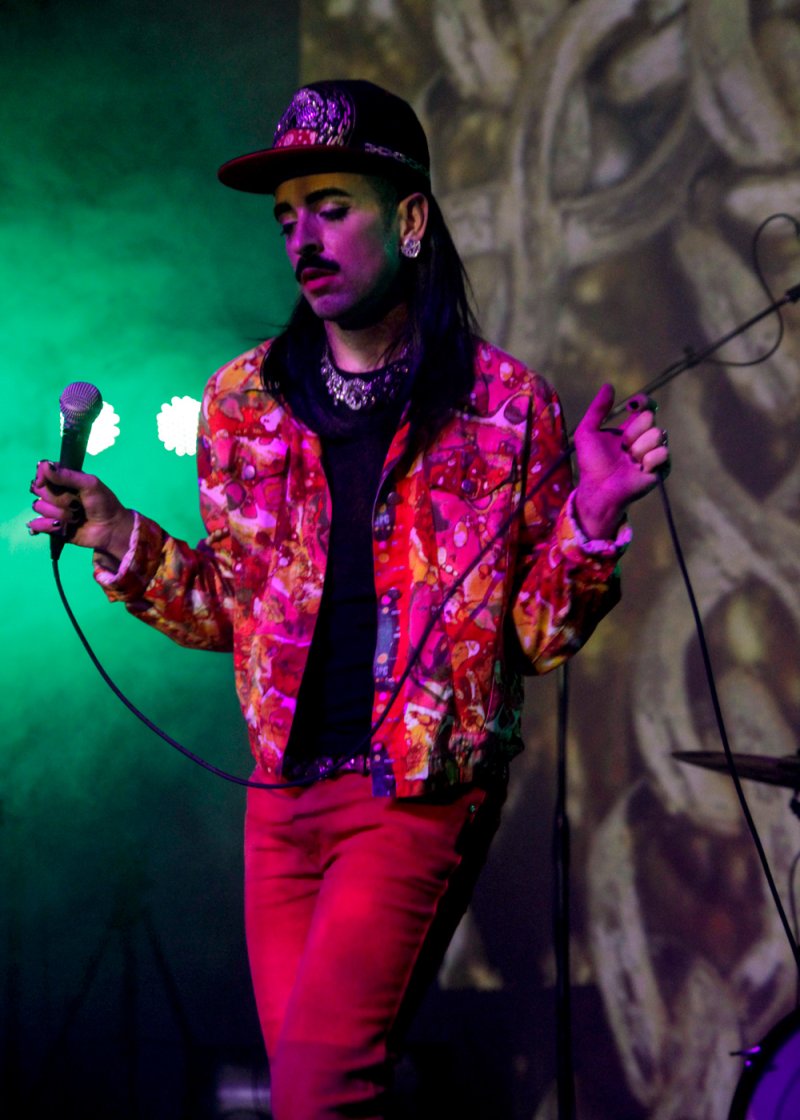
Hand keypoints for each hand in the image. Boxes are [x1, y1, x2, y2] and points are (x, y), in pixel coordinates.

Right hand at [29, 461, 134, 566]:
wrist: (111, 529)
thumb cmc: (104, 503)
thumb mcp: (90, 484)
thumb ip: (67, 475)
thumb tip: (44, 466)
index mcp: (64, 479)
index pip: (43, 471)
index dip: (42, 476)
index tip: (45, 481)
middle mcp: (55, 492)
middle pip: (39, 490)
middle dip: (59, 498)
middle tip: (77, 503)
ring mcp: (52, 510)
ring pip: (39, 506)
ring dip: (59, 513)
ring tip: (76, 517)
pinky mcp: (51, 527)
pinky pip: (37, 524)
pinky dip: (48, 525)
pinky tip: (61, 526)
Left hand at [572, 383, 669, 538]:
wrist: (597, 488)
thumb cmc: (591, 463)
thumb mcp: (587, 432)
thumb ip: (597, 409)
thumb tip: (608, 385)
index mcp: (631, 429)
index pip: (646, 407)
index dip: (643, 401)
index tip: (632, 405)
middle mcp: (644, 439)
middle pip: (650, 419)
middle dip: (634, 431)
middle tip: (622, 447)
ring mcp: (653, 453)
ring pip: (657, 435)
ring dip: (638, 447)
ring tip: (628, 460)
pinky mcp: (660, 469)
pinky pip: (664, 454)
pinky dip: (649, 460)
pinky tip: (638, 468)